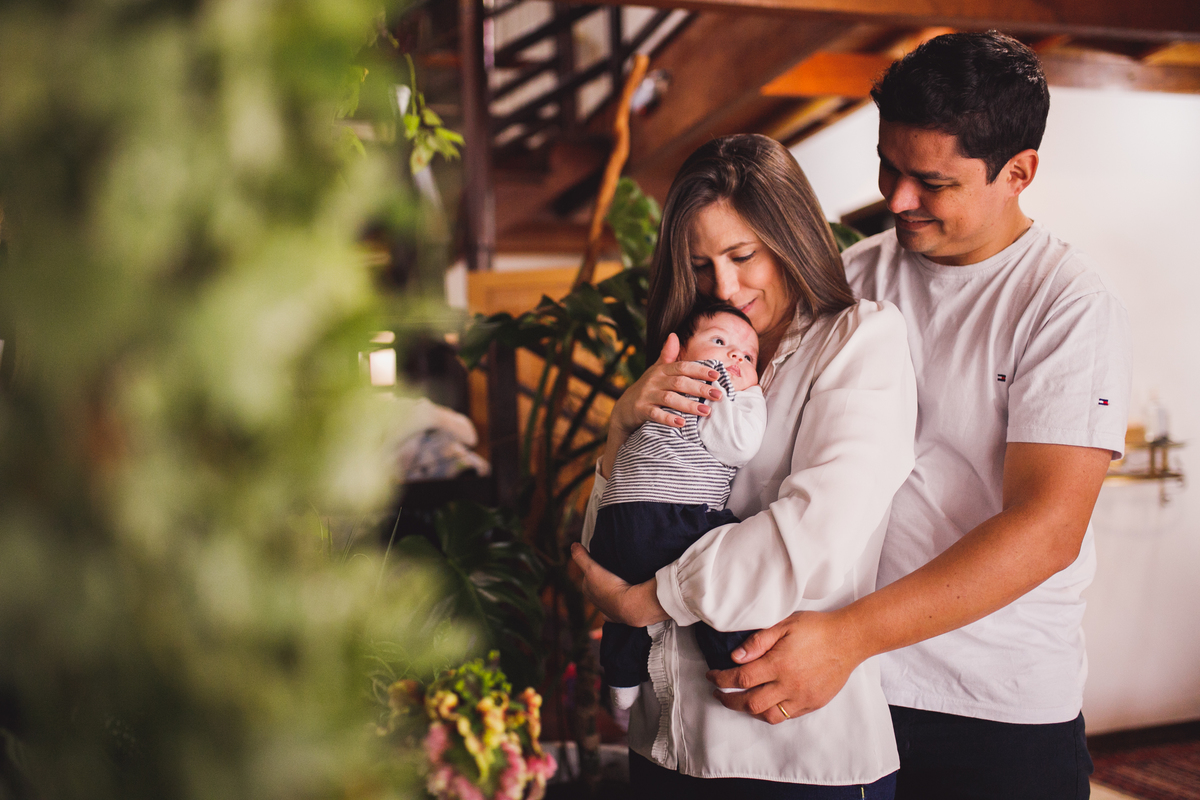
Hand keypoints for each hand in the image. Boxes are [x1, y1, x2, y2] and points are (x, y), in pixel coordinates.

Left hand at [571, 543, 669, 626]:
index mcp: (588, 590)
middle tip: (613, 570)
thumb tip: (573, 545)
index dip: (594, 567)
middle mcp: (595, 601)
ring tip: (620, 582)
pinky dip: (616, 608)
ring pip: (606, 598)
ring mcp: (607, 609)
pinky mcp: (618, 616)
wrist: (629, 605)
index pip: (588, 576)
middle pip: (597, 587)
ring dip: (611, 591)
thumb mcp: (592, 568)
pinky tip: (621, 603)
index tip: (603, 562)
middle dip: (603, 579)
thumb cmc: (610, 587)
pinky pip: (615, 612)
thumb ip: (581, 557)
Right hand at [610, 333, 722, 435]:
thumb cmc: (647, 388)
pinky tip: (682, 423)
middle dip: (700, 388)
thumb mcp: (656, 370)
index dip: (700, 370)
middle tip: (718, 395)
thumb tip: (674, 334)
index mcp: (662, 370)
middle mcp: (654, 381)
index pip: (683, 367)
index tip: (717, 376)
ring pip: (670, 398)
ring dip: (689, 405)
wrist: (624, 408)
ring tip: (706, 411)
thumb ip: (667, 355)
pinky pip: (655, 414)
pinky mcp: (641, 410)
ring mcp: (647, 395)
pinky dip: (668, 418)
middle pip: (679, 382)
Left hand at [706, 610, 865, 723]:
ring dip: (749, 710)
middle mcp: (789, 685)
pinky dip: (771, 713)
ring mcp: (801, 697)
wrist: (848, 639)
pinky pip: (787, 716)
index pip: (741, 679)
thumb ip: (758, 641)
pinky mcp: (813, 703)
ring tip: (740, 701)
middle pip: (750, 703)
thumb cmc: (816, 628)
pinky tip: (765, 703)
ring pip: (768, 715)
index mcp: (778, 664)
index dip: (721, 680)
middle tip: (719, 693)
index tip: (712, 676)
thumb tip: (735, 657)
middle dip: (729, 700)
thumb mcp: (784, 624)